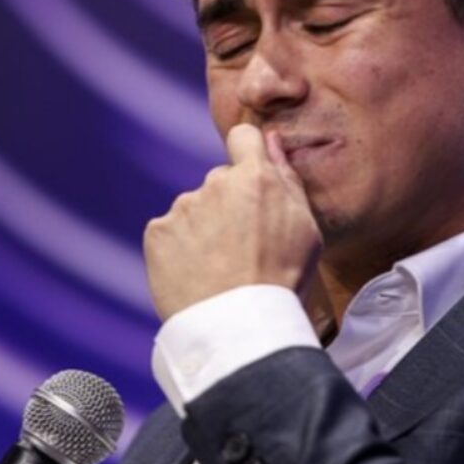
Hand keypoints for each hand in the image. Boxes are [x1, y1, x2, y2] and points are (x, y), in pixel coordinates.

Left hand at [144, 123, 322, 320]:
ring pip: (195, 209)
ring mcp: (182, 208)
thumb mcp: (306, 228)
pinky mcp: (157, 233)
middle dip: (229, 205)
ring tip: (219, 269)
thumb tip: (272, 140)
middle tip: (241, 248)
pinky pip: (170, 233)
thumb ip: (287, 177)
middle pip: (221, 181)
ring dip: (204, 230)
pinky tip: (197, 275)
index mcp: (256, 177)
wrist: (239, 326)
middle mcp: (215, 183)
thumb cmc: (282, 278)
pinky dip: (180, 250)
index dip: (248, 153)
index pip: (244, 137)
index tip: (251, 179)